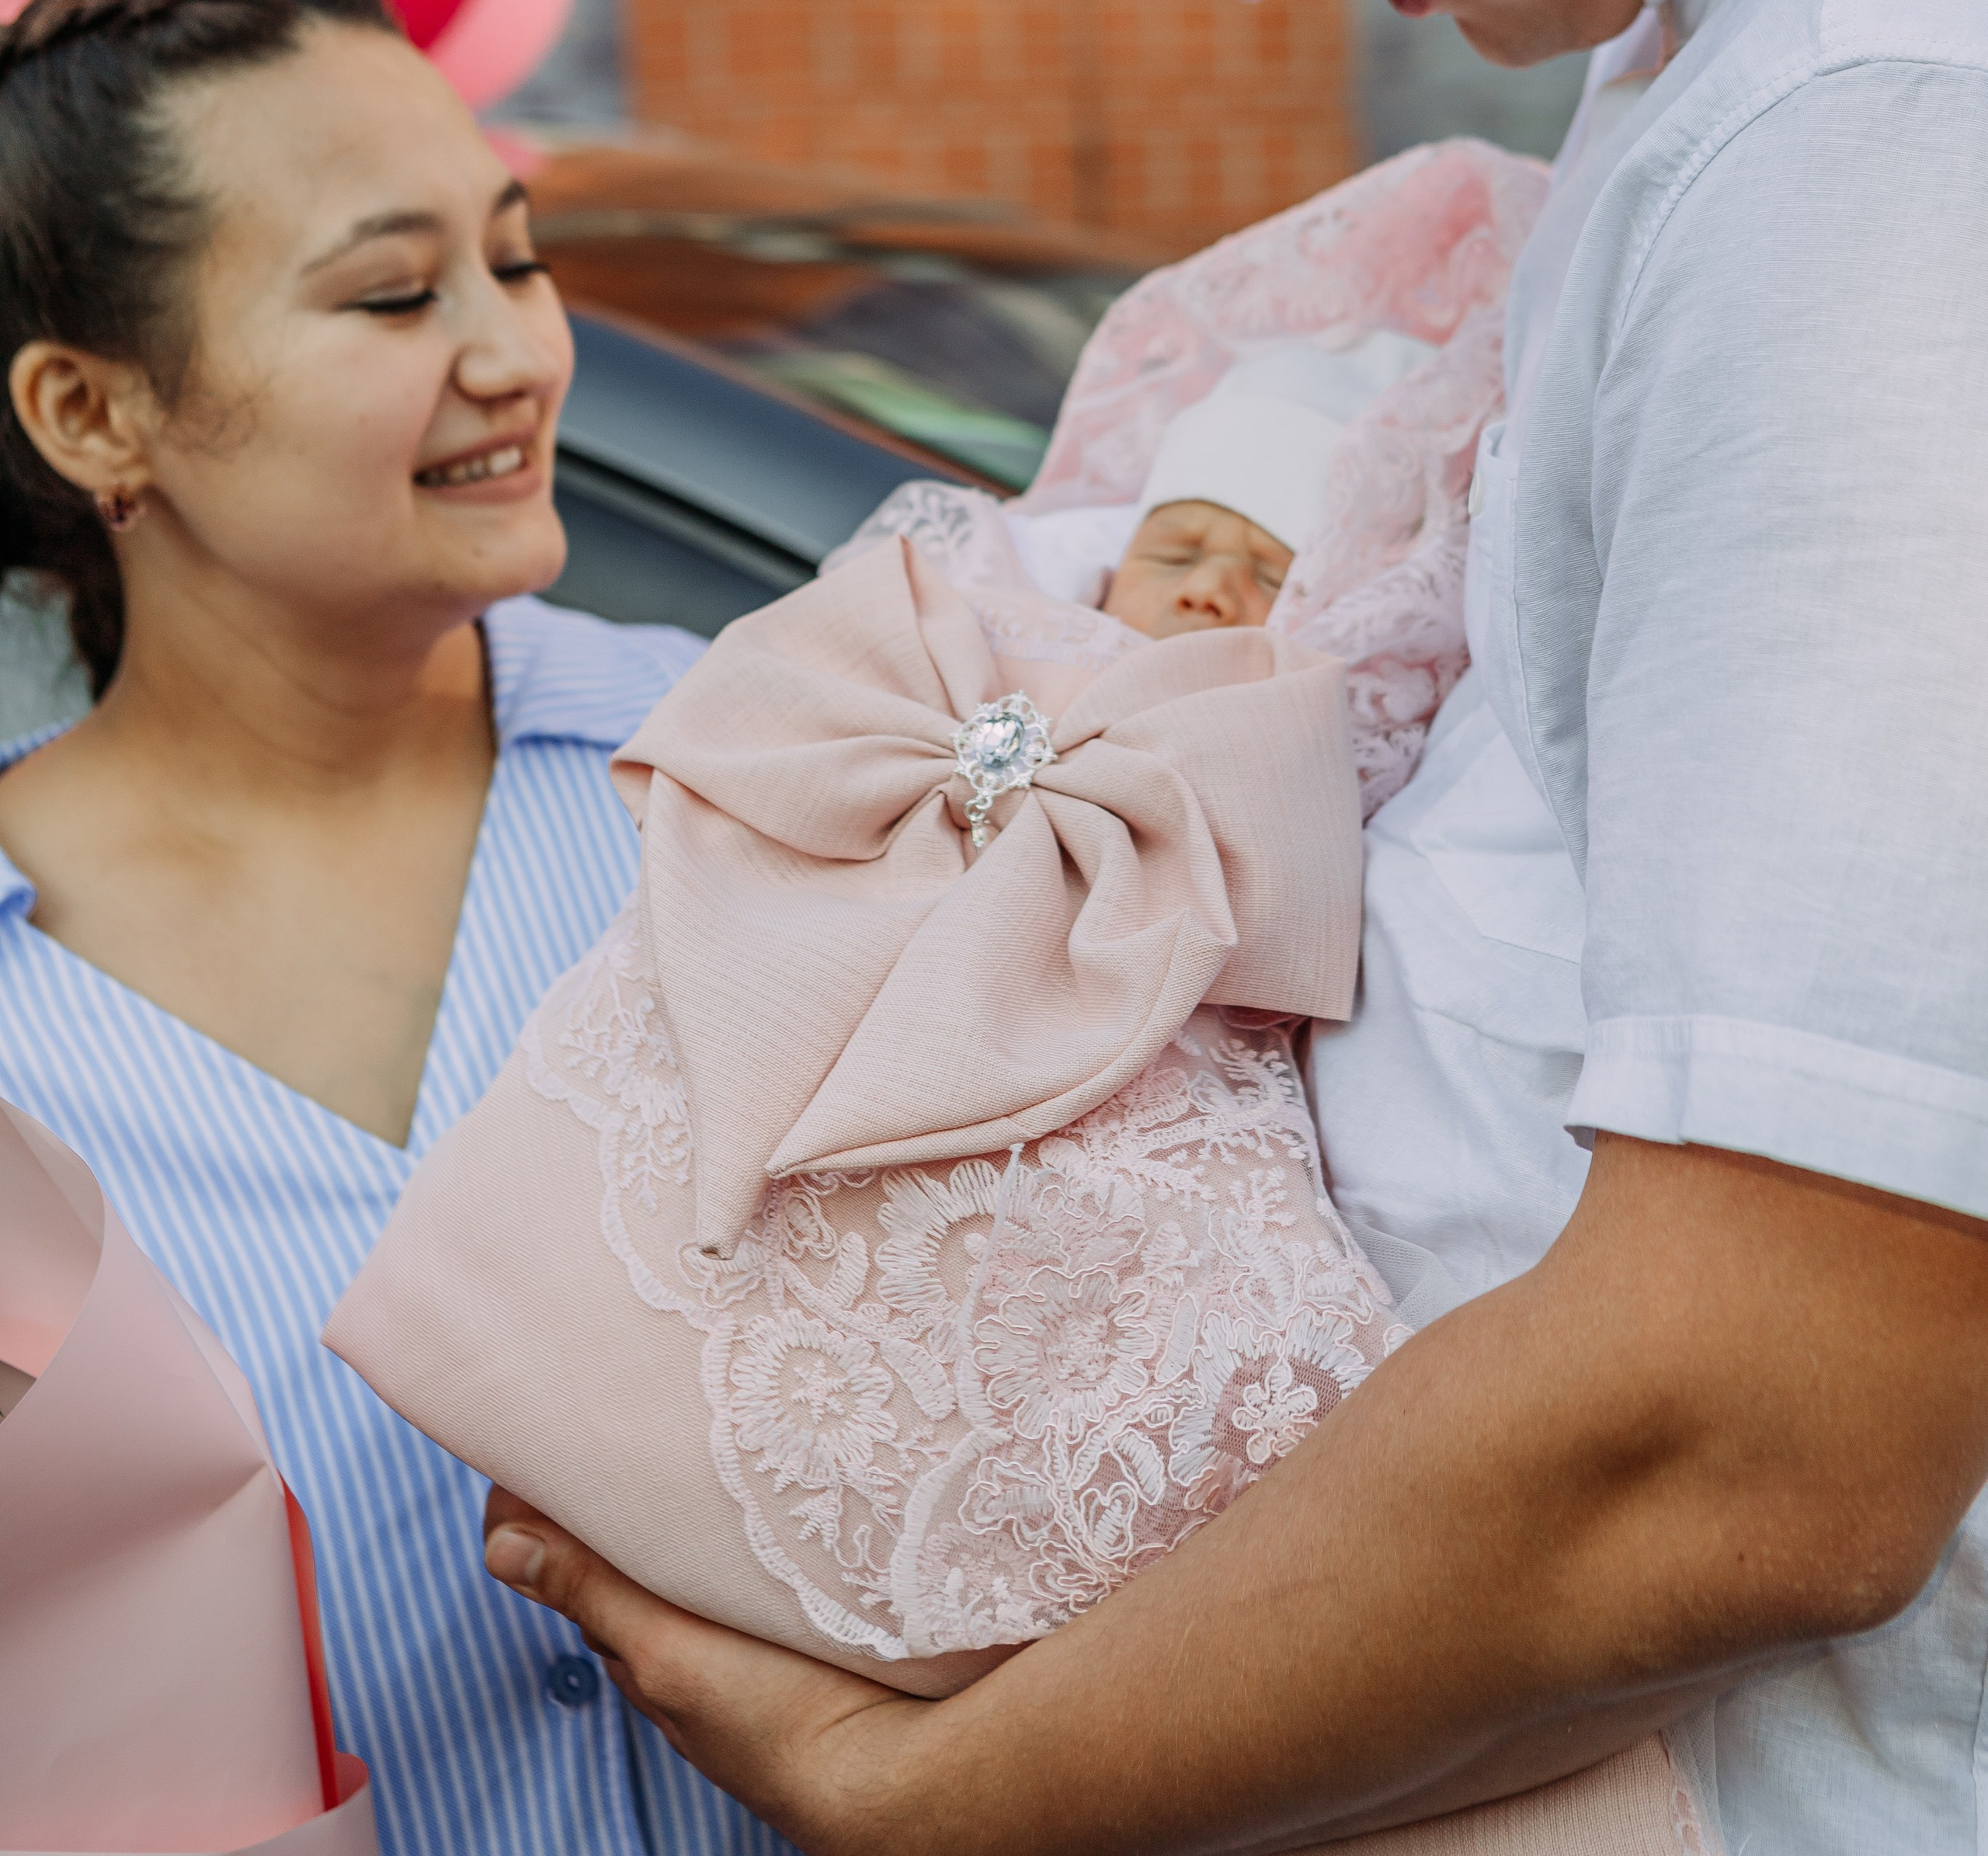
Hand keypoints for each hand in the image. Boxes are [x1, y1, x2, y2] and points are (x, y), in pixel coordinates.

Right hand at [488, 1139, 1987, 1855]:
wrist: (1645, 1445)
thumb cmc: (1524, 1341)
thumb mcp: (1315, 1294)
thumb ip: (1234, 1214)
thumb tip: (1145, 1029)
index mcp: (1207, 1664)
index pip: (958, 1648)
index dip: (802, 1578)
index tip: (696, 1464)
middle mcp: (1154, 1769)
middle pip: (851, 1722)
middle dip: (691, 1622)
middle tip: (572, 1503)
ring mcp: (1105, 1805)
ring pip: (806, 1762)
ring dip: (659, 1647)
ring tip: (549, 1521)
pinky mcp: (1061, 1797)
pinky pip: (819, 1777)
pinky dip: (694, 1684)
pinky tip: (611, 1576)